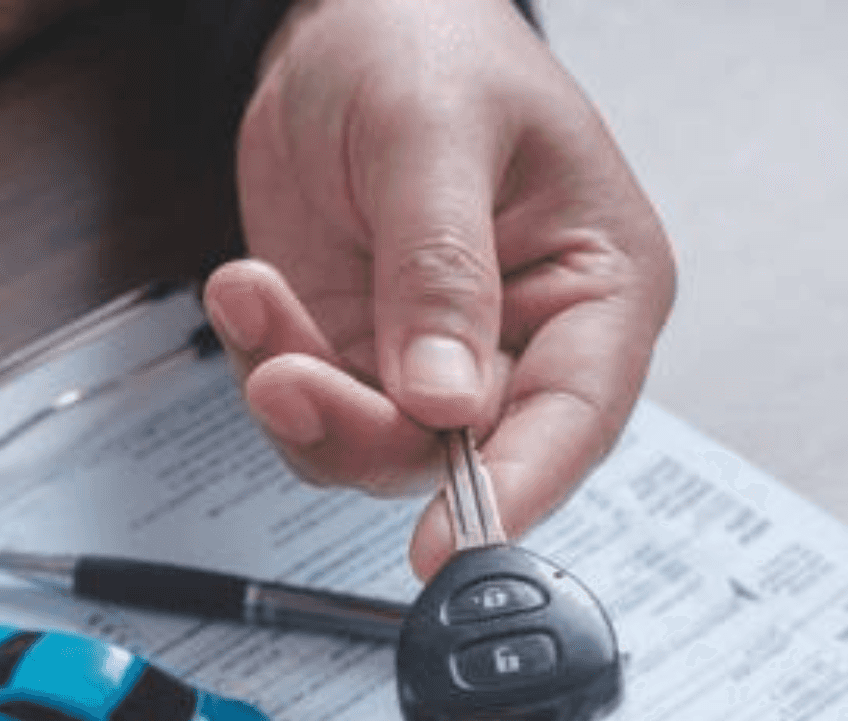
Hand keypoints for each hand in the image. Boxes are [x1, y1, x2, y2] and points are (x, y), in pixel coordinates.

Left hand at [208, 0, 675, 576]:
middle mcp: (525, 344)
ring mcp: (435, 363)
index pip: (574, 420)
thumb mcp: (434, 136)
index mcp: (598, 288)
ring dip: (296, 394)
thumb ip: (440, 270)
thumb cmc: (425, 44)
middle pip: (457, 457)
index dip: (512, 491)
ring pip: (370, 449)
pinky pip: (310, 415)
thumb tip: (443, 399)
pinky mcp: (361, 362)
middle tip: (289, 378)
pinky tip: (249, 292)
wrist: (338, 24)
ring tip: (254, 298)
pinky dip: (265, 366)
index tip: (445, 543)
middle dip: (360, 428)